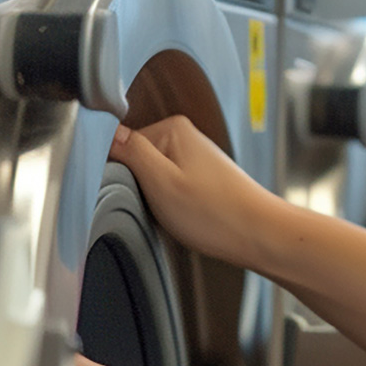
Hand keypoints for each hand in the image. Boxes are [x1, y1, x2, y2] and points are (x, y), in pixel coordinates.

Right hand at [108, 116, 282, 269]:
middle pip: (136, 163)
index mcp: (172, 129)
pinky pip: (169, 191)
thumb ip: (130, 152)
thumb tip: (105, 131)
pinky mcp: (200, 180)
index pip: (121, 145)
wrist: (260, 236)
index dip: (120, 174)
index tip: (132, 193)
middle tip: (155, 207)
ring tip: (173, 214)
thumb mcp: (160, 181)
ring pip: (152, 181)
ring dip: (154, 201)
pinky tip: (183, 218)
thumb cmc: (216, 213)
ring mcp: (194, 159)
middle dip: (138, 189)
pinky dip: (169, 207)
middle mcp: (184, 138)